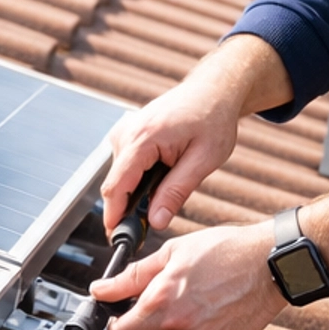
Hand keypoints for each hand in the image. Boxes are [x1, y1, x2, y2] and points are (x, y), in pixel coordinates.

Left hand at [92, 220, 283, 329]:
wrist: (270, 263)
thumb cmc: (226, 251)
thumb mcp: (172, 253)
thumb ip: (131, 276)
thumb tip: (102, 289)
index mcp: (162, 304)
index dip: (116, 323)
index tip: (120, 313)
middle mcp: (179, 329)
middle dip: (140, 325)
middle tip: (154, 300)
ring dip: (166, 327)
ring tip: (186, 297)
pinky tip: (203, 305)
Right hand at [100, 35, 290, 233]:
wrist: (213, 90)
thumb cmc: (213, 119)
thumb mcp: (203, 160)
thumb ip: (176, 192)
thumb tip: (155, 222)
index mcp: (143, 137)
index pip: (117, 186)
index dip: (114, 216)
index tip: (117, 239)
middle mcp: (126, 132)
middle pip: (116, 184)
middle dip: (130, 208)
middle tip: (154, 222)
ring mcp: (124, 131)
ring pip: (121, 176)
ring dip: (138, 192)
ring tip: (169, 189)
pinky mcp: (127, 133)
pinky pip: (126, 166)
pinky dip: (140, 178)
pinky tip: (164, 175)